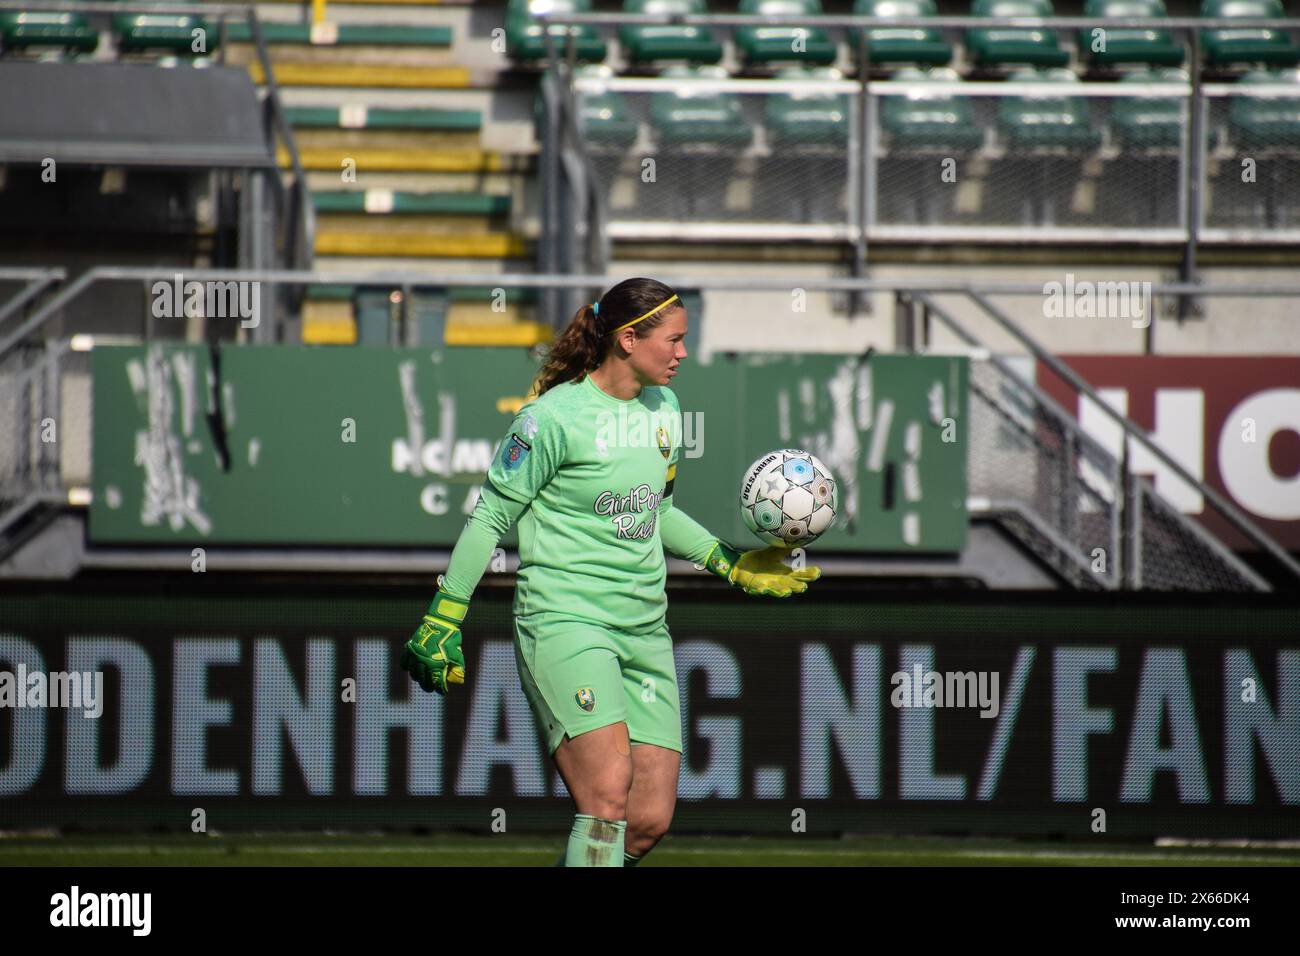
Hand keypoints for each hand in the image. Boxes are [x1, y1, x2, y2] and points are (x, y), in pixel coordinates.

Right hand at [401, 591, 467, 693]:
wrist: (441, 623)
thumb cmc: (451, 640)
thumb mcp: (457, 655)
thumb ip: (457, 669)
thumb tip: (459, 682)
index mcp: (436, 664)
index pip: (436, 683)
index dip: (440, 689)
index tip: (442, 691)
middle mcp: (424, 662)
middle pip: (423, 681)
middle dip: (428, 686)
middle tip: (431, 688)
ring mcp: (415, 655)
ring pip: (413, 673)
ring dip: (418, 678)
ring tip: (422, 678)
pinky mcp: (409, 649)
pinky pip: (404, 663)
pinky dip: (407, 668)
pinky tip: (412, 668)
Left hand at [705, 542, 820, 596]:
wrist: (741, 565)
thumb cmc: (760, 560)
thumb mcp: (774, 552)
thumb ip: (786, 547)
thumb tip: (800, 536)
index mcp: (784, 574)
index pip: (799, 575)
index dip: (808, 574)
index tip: (817, 571)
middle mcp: (778, 582)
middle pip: (790, 585)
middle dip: (796, 587)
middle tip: (803, 587)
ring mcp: (766, 585)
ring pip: (776, 590)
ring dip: (781, 592)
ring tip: (786, 592)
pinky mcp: (754, 586)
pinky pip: (758, 588)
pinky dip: (761, 589)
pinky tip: (763, 588)